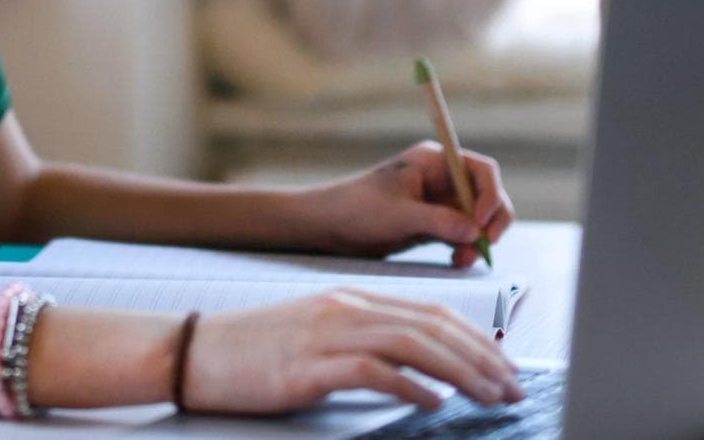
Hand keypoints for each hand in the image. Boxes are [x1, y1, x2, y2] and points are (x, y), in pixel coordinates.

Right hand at [182, 289, 522, 413]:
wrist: (190, 351)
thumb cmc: (248, 352)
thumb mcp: (313, 338)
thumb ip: (360, 345)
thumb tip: (414, 373)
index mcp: (349, 300)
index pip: (428, 311)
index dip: (474, 338)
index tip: (503, 364)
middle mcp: (344, 310)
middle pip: (431, 325)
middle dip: (482, 356)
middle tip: (513, 385)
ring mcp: (326, 334)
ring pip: (412, 343)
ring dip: (460, 371)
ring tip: (490, 395)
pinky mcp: (308, 365)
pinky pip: (373, 370)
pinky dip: (410, 386)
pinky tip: (432, 403)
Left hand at [299, 142, 513, 266]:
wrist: (327, 227)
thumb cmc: (357, 210)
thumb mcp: (400, 216)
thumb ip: (440, 222)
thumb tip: (476, 231)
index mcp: (433, 162)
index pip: (481, 171)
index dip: (490, 195)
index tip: (481, 222)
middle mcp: (441, 179)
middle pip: (486, 197)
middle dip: (489, 223)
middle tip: (481, 247)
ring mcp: (438, 202)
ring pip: (477, 220)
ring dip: (477, 240)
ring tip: (461, 260)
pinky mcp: (432, 224)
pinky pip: (462, 235)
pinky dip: (465, 248)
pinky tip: (456, 261)